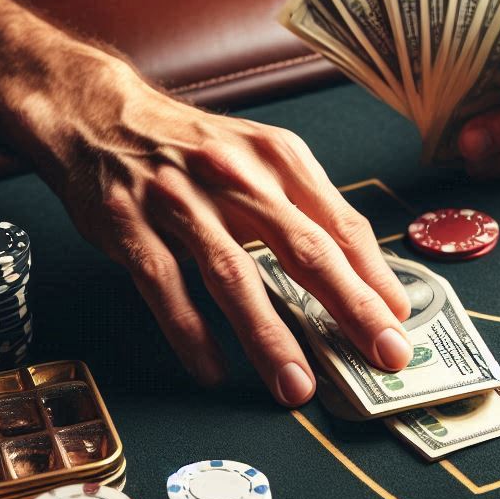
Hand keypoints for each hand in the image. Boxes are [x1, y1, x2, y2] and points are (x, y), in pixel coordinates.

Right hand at [46, 67, 411, 405]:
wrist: (101, 112)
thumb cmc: (194, 147)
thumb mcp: (260, 158)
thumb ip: (306, 210)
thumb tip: (361, 276)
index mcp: (278, 159)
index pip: (341, 224)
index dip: (374, 277)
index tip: (398, 322)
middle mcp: (235, 175)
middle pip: (304, 250)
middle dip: (350, 308)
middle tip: (382, 355)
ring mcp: (180, 200)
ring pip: (233, 275)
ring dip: (269, 336)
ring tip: (296, 386)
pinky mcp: (129, 223)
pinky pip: (164, 284)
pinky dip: (189, 332)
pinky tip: (212, 369)